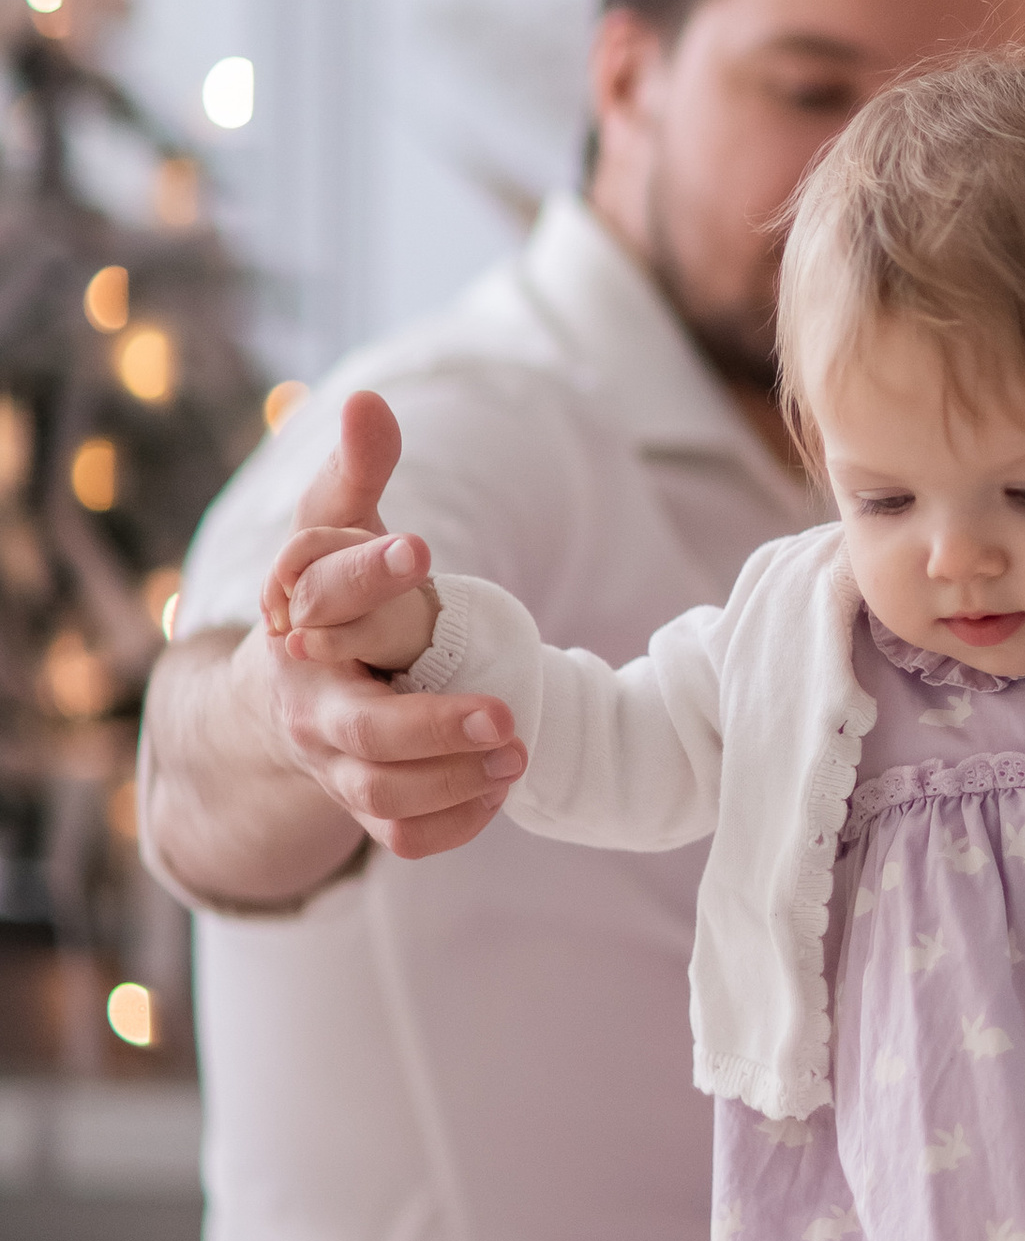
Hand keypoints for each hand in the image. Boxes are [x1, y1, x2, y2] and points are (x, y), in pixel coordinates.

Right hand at [236, 390, 522, 859]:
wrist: (288, 697)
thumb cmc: (325, 600)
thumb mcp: (332, 533)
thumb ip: (356, 474)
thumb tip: (368, 401)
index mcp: (298, 632)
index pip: (323, 607)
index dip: (366, 574)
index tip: (423, 548)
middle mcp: (311, 708)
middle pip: (361, 735)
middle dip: (433, 728)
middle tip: (507, 714)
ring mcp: (336, 767)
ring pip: (383, 798)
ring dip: (455, 781)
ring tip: (520, 750)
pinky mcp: (366, 807)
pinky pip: (404, 839)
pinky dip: (454, 823)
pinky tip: (501, 787)